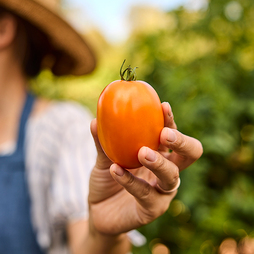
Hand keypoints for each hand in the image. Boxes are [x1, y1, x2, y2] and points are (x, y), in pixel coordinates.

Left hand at [89, 102, 202, 234]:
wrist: (99, 210)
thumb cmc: (107, 180)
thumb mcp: (104, 159)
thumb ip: (103, 142)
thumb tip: (95, 120)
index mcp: (159, 154)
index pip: (171, 134)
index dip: (170, 120)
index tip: (163, 106)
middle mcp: (166, 171)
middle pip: (189, 154)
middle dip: (182, 142)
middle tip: (165, 134)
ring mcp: (162, 192)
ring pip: (171, 176)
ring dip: (159, 162)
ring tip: (142, 152)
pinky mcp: (153, 210)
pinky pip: (145, 194)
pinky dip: (130, 181)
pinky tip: (115, 169)